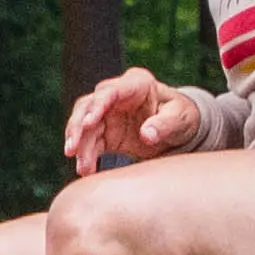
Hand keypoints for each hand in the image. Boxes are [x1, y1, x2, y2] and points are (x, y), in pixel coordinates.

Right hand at [59, 68, 208, 170]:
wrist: (179, 130)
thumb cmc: (181, 117)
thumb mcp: (180, 119)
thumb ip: (164, 125)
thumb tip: (146, 135)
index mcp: (137, 83)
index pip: (110, 91)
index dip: (96, 106)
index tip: (88, 123)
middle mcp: (117, 94)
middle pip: (88, 106)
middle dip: (78, 127)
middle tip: (73, 148)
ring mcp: (108, 112)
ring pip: (83, 124)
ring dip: (79, 145)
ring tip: (81, 167)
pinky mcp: (105, 131)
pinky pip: (90, 142)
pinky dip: (85, 155)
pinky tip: (85, 170)